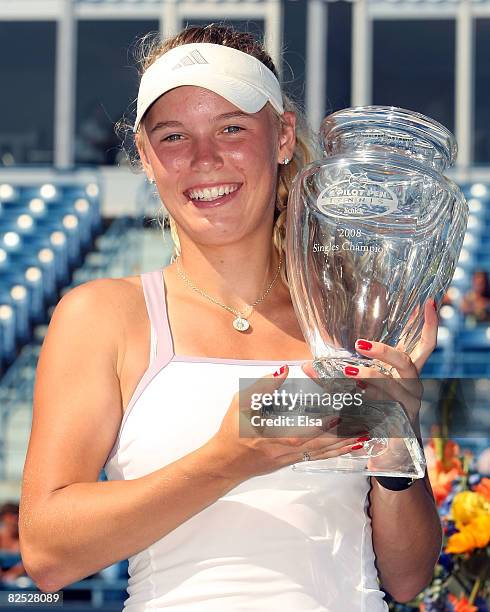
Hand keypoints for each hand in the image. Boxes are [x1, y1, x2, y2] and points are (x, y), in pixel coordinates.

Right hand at [204, 365, 370, 482]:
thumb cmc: (231, 432)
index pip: (303, 431)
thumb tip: (283, 370)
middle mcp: (286, 451)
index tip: (341, 416)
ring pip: (321, 453)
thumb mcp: (240, 404)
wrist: (223, 463)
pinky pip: (316, 457)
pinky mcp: (290, 462)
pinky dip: (333, 452)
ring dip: (343, 445)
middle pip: (320, 444)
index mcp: (273, 436)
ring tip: (363, 438)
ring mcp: (289, 458)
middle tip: (365, 427)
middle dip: (343, 436)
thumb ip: (262, 386)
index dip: (323, 426)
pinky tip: (345, 448)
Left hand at [301, 299, 438, 427]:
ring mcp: (410, 407)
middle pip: (404, 363)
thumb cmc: (376, 413)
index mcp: (409, 373)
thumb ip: (356, 370)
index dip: (430, 324)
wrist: (393, 455)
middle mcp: (414, 387)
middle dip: (382, 352)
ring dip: (366, 378)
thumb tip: (316, 359)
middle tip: (359, 344)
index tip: (429, 301)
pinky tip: (347, 402)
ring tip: (345, 371)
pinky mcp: (401, 426)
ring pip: (390, 387)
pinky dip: (363, 404)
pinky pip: (383, 410)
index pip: (427, 345)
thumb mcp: (370, 388)